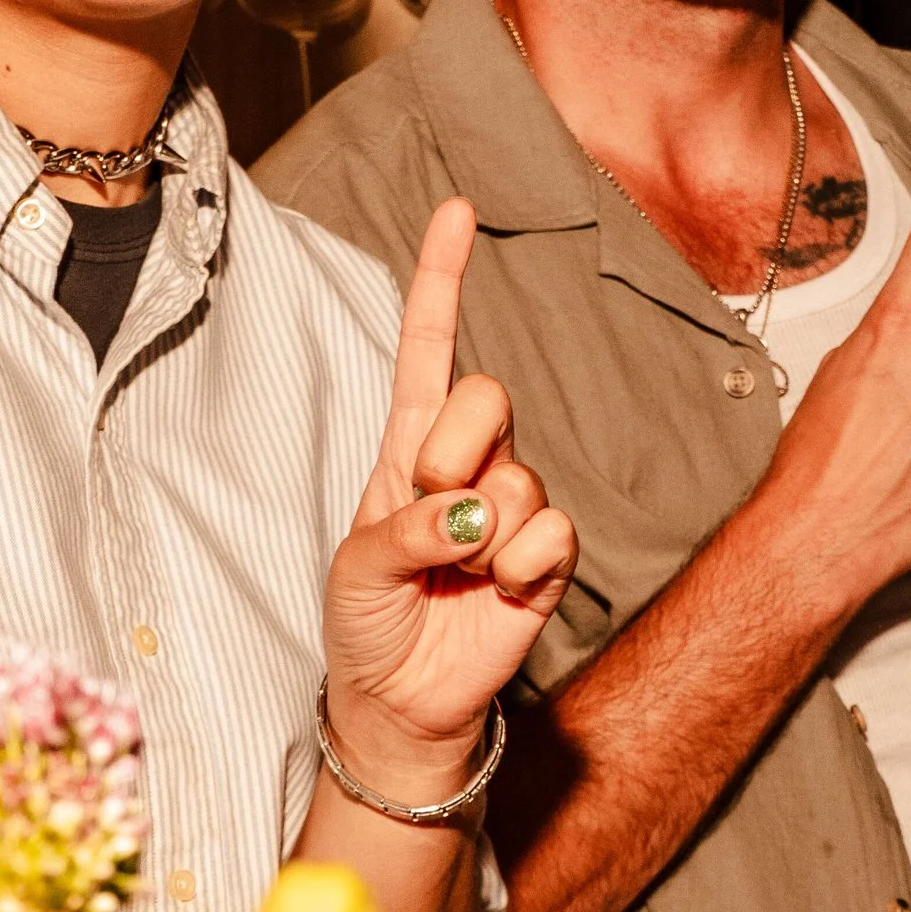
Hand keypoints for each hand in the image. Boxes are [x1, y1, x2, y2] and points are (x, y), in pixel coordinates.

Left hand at [322, 199, 578, 802]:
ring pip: (519, 476)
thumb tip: (472, 510)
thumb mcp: (357, 566)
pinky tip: (498, 591)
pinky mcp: (548, 556)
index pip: (429, 348)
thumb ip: (407, 527)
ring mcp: (512, 507)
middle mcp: (468, 463)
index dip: (443, 278)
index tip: (458, 210)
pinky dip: (521, 565)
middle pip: (487, 394)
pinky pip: (553, 532)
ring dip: (479, 533)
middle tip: (429, 506)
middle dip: (453, 448)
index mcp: (408, 446)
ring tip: (455, 572)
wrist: (400, 701)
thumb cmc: (367, 621)